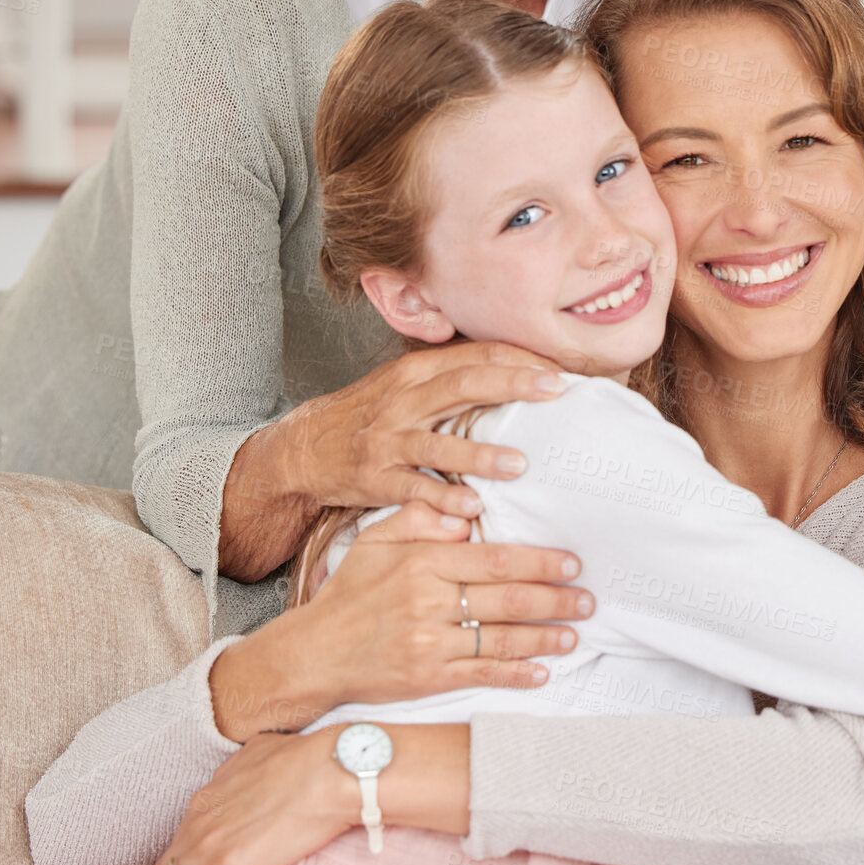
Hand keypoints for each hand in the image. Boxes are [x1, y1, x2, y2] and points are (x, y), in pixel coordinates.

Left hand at [127, 724, 355, 864]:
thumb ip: (253, 764)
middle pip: (169, 859)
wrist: (329, 771)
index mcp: (216, 791)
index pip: (186, 831)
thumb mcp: (268, 750)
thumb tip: (257, 767)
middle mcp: (204, 817)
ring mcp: (210, 845)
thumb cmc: (309, 758)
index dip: (178, 853)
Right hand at [208, 500, 593, 738]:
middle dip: (554, 599)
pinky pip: (481, 675)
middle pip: (506, 600)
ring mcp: (429, 644)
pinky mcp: (428, 679)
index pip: (493, 560)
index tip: (570, 562)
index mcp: (421, 563)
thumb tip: (464, 513)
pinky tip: (542, 673)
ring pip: (500, 639)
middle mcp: (428, 603)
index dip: (538, 562)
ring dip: (544, 638)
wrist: (315, 653)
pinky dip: (515, 675)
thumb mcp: (375, 541)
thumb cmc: (350, 592)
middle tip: (587, 599)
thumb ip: (417, 519)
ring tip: (575, 634)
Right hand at [275, 341, 568, 517]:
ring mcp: (388, 440)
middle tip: (554, 390)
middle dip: (512, 384)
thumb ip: (453, 376)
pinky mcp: (375, 478)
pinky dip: (443, 498)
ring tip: (519, 465)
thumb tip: (518, 370)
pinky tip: (472, 508)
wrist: (305, 448)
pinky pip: (414, 489)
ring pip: (439, 443)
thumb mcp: (405, 384)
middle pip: (463, 384)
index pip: (475, 356)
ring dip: (480, 455)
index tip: (558, 368)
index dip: (518, 358)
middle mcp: (404, 400)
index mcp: (416, 372)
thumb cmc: (370, 415)